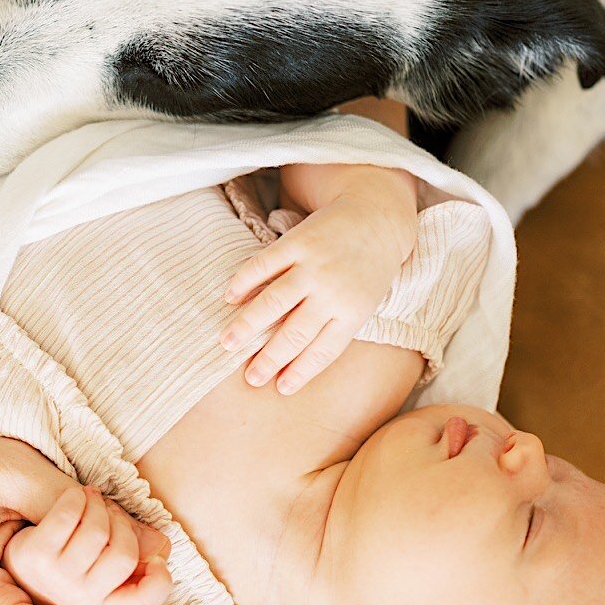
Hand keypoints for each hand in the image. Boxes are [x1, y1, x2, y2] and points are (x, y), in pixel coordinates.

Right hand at [220, 171, 417, 393]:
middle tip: (250, 377)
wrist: (378, 216)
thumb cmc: (368, 268)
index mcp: (353, 313)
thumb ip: (336, 325)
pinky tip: (230, 296)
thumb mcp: (365, 302)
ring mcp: (315, 266)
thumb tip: (298, 357)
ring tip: (227, 343)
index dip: (300, 372)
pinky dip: (244, 281)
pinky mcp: (299, 241)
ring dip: (247, 325)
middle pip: (294, 334)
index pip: (322, 351)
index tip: (280, 388)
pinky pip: (264, 264)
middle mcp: (333, 293)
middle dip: (269, 359)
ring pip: (274, 302)